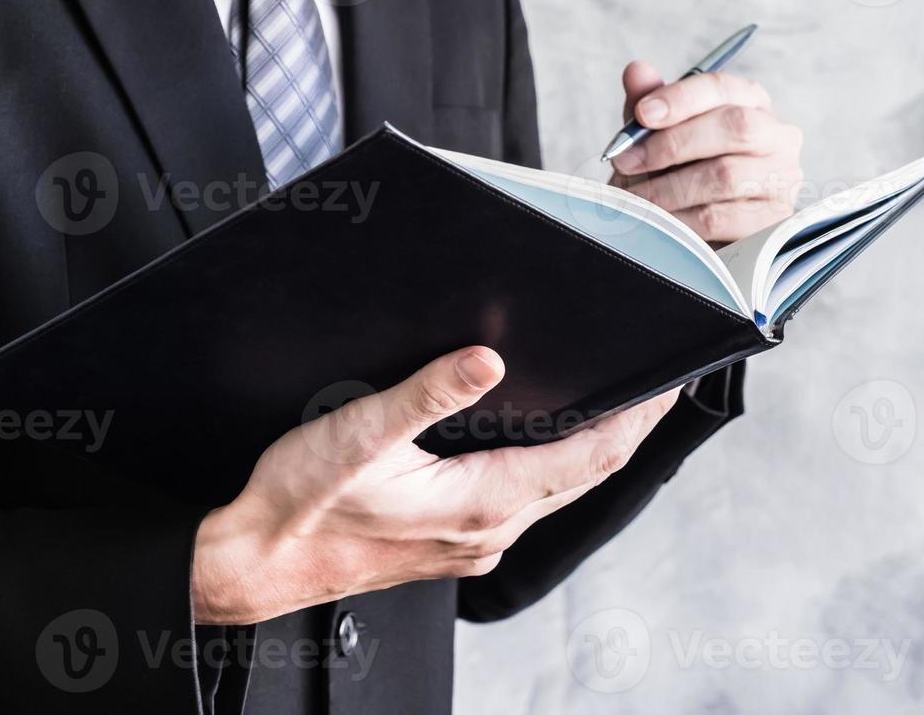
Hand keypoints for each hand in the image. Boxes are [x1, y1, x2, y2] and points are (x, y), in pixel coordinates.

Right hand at [191, 347, 679, 624]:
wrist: (253, 564)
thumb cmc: (298, 508)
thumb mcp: (358, 436)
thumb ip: (425, 394)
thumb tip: (486, 360)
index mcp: (480, 504)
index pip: (590, 456)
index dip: (636, 418)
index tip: (670, 381)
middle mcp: (488, 532)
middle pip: (585, 475)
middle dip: (627, 429)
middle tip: (659, 385)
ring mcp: (471, 542)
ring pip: (556, 492)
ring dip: (592, 449)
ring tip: (616, 406)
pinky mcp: (450, 542)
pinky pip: (523, 502)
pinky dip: (552, 467)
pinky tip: (542, 444)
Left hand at [608, 61, 803, 244]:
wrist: (692, 235)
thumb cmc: (676, 176)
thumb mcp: (655, 138)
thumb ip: (647, 105)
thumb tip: (636, 70)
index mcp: (750, 103)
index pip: (722, 87)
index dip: (680, 98)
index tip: (642, 114)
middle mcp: (777, 136)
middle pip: (735, 127)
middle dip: (673, 144)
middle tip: (628, 161)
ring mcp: (781, 180)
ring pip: (726, 175)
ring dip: (669, 188)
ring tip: (636, 197)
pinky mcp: (772, 221)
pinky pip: (721, 216)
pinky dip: (680, 219)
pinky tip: (659, 222)